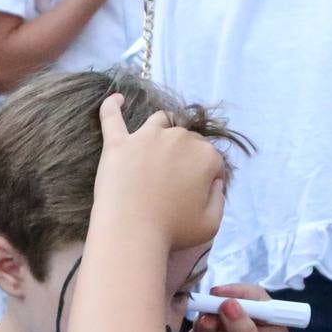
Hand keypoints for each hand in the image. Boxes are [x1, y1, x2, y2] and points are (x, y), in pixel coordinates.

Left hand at [95, 95, 226, 248]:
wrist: (131, 232)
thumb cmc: (173, 232)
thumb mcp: (213, 223)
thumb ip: (220, 198)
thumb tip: (216, 181)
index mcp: (206, 156)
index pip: (212, 160)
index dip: (207, 178)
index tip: (196, 195)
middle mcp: (179, 138)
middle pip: (187, 139)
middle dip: (186, 156)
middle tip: (174, 183)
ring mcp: (147, 136)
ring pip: (160, 121)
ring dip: (163, 129)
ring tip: (158, 143)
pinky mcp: (118, 142)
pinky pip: (112, 117)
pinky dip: (112, 106)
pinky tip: (116, 99)